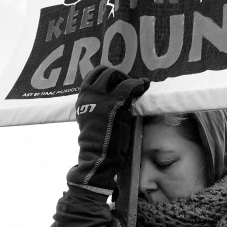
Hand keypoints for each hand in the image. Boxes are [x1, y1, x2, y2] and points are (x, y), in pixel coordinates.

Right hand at [66, 65, 149, 193]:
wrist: (98, 156)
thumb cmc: (98, 141)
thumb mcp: (93, 118)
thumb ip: (99, 104)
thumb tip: (114, 95)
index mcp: (82, 97)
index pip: (94, 75)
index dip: (108, 76)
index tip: (118, 82)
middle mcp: (89, 94)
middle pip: (104, 71)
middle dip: (118, 75)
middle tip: (128, 84)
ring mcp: (100, 97)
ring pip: (116, 75)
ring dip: (128, 79)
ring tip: (138, 86)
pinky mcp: (114, 103)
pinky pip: (129, 86)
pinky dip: (139, 84)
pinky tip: (145, 85)